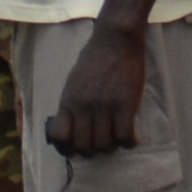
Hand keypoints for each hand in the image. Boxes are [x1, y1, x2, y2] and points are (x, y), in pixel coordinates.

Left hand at [46, 18, 152, 158]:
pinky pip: (125, 137)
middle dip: (92, 152)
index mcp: (68, 101)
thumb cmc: (94, 58)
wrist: (115, 39)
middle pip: (83, 146)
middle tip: (100, 145)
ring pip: (105, 145)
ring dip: (111, 147)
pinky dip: (128, 142)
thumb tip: (70, 126)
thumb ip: (71, 104)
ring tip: (116, 139)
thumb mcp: (74, 82)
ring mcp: (104, 107)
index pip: (60, 137)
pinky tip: (131, 136)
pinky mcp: (125, 105)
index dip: (66, 150)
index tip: (74, 151)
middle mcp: (83, 107)